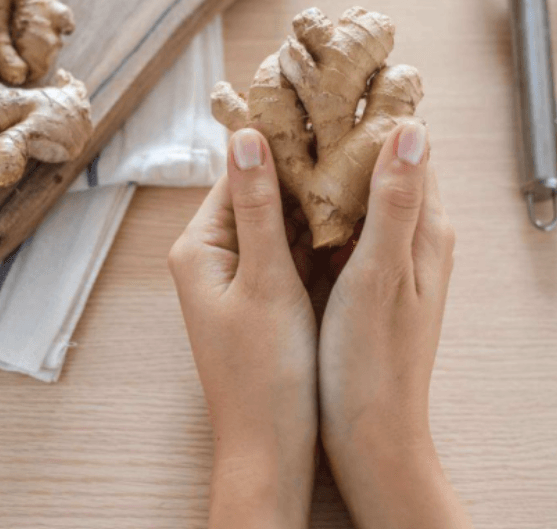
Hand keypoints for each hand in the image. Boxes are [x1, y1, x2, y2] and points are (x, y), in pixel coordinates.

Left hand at [168, 128, 316, 528]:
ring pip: (276, 220)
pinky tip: (349, 212)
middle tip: (347, 130)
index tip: (318, 109)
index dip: (277, 141)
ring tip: (356, 159)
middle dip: (300, 167)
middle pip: (258, 192)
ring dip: (310, 198)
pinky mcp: (261, 296)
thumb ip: (259, 208)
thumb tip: (247, 138)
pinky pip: (287, 248)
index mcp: (200, 247)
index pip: (238, 174)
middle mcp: (212, 256)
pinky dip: (314, 232)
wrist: (269, 448)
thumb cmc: (264, 373)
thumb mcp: (265, 282)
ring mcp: (238, 276)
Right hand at [318, 122, 471, 528]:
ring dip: (327, 172)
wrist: (371, 435)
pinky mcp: (365, 281)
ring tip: (283, 142)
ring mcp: (388, 261)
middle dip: (341, 140)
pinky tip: (287, 201)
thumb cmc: (373, 361)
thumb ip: (395, 202)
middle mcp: (413, 239)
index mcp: (425, 230)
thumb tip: (408, 127)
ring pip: (359, 198)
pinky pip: (344, 228)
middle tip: (294, 111)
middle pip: (380, 169)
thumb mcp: (380, 274)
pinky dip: (319, 208)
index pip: (407, 149)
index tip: (328, 89)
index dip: (371, 116)